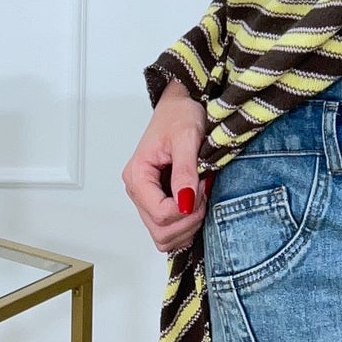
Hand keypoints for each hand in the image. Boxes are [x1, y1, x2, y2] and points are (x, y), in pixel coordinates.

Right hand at [122, 79, 208, 254]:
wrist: (181, 105)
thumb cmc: (180, 115)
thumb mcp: (187, 137)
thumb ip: (185, 171)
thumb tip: (185, 202)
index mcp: (137, 176)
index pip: (160, 214)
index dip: (187, 208)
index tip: (201, 186)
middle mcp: (138, 191)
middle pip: (160, 232)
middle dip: (188, 220)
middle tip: (203, 193)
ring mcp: (147, 199)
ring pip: (164, 237)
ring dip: (188, 225)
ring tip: (200, 197)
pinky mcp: (158, 201)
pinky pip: (168, 230)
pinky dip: (185, 226)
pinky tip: (196, 205)